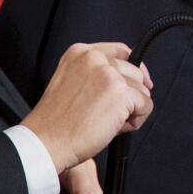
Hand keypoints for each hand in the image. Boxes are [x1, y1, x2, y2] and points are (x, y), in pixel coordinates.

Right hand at [24, 42, 153, 176]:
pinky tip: (113, 129)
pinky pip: (146, 106)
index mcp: (80, 52)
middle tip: (106, 115)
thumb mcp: (70, 82)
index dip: (132, 70)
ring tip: (106, 123)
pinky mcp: (120, 93)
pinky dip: (136, 122)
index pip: (121, 52)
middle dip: (129, 95)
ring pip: (142, 90)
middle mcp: (95, 58)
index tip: (136, 83)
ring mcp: (109, 74)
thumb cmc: (56, 122)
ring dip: (131, 110)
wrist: (45, 141)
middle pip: (135, 72)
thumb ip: (96, 74)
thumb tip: (131, 79)